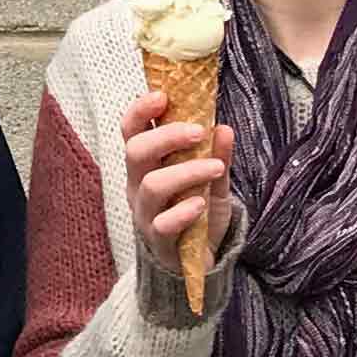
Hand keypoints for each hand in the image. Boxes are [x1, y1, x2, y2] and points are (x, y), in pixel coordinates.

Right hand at [121, 89, 233, 275]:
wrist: (200, 260)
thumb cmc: (199, 210)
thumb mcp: (213, 180)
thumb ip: (217, 156)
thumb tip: (224, 128)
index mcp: (146, 162)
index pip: (131, 129)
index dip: (141, 110)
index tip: (163, 95)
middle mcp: (138, 184)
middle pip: (136, 151)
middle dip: (166, 137)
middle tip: (198, 131)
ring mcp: (145, 213)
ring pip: (152, 186)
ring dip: (186, 172)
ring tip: (215, 168)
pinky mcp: (158, 241)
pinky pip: (163, 224)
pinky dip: (183, 211)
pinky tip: (201, 204)